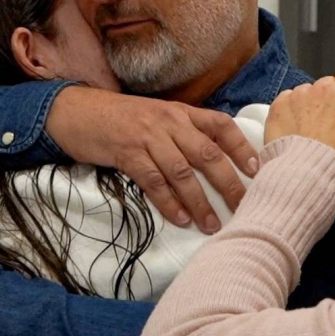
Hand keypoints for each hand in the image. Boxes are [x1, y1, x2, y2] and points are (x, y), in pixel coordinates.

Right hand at [46, 86, 259, 233]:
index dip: (242, 147)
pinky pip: (153, 181)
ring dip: (200, 202)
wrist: (76, 111)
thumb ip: (184, 133)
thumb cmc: (121, 119)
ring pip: (183, 172)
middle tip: (244, 208)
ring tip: (212, 224)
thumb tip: (216, 160)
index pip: (221, 126)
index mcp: (181, 112)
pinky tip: (180, 219)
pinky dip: (168, 202)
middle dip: (229, 184)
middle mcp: (169, 122)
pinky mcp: (127, 154)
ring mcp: (148, 138)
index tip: (257, 170)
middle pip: (208, 154)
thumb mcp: (158, 117)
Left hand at [264, 70, 334, 181]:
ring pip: (305, 93)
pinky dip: (289, 112)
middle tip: (328, 124)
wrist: (311, 176)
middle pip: (326, 85)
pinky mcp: (278, 105)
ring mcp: (299, 94)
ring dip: (307, 106)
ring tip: (307, 131)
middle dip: (328, 100)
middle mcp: (323, 86)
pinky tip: (292, 131)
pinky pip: (286, 101)